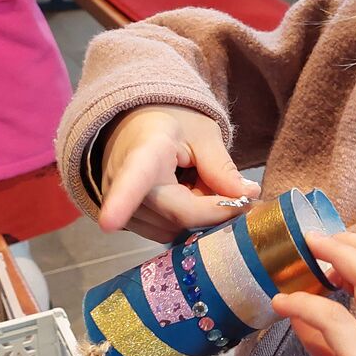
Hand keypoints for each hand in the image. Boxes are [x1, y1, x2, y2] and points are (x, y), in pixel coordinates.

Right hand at [98, 104, 259, 241]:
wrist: (138, 124)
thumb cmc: (172, 123)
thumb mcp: (203, 134)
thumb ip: (222, 167)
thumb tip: (246, 196)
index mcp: (144, 152)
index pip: (133, 178)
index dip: (123, 201)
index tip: (109, 223)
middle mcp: (120, 182)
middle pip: (177, 214)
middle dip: (213, 207)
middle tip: (233, 188)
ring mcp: (117, 206)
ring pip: (174, 228)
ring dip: (199, 214)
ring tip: (197, 182)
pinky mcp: (126, 221)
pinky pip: (165, 233)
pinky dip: (184, 221)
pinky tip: (184, 195)